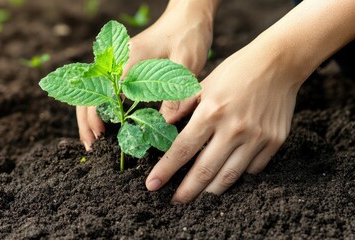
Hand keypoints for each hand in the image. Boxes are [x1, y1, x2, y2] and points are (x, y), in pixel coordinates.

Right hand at [77, 0, 217, 149]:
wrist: (187, 15)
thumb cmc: (188, 35)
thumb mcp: (187, 64)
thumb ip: (175, 94)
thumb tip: (164, 124)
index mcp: (128, 61)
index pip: (102, 93)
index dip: (97, 117)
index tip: (101, 138)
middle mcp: (116, 61)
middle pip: (88, 92)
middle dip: (86, 121)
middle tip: (91, 146)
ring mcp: (118, 62)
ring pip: (92, 90)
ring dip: (89, 115)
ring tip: (93, 139)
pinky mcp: (124, 65)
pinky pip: (104, 87)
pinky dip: (99, 106)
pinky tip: (105, 122)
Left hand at [145, 39, 305, 203]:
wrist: (278, 63)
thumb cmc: (236, 71)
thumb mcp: (204, 84)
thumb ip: (182, 106)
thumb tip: (162, 125)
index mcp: (211, 111)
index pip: (182, 149)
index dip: (165, 170)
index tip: (152, 185)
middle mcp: (234, 128)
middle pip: (205, 171)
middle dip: (187, 192)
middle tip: (175, 202)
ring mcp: (257, 137)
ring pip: (229, 177)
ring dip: (210, 192)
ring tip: (198, 197)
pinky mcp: (274, 142)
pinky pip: (252, 169)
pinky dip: (238, 176)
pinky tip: (226, 175)